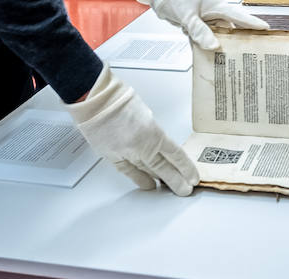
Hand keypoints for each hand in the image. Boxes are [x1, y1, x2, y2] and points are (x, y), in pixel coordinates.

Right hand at [66, 66, 197, 194]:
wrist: (95, 99)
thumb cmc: (118, 99)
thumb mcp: (145, 113)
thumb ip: (151, 130)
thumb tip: (155, 142)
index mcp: (153, 133)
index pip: (175, 155)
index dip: (186, 168)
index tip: (192, 176)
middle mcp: (141, 146)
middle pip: (163, 169)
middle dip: (176, 181)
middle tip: (185, 190)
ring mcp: (126, 153)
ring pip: (147, 171)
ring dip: (159, 180)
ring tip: (169, 188)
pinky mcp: (112, 157)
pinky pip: (128, 171)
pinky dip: (139, 178)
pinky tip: (147, 184)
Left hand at [134, 0, 268, 49]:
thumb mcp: (187, 16)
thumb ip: (199, 31)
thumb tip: (213, 46)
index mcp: (216, 5)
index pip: (238, 16)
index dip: (253, 24)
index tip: (267, 30)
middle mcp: (215, 13)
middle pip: (233, 29)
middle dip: (242, 41)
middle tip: (253, 54)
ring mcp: (209, 20)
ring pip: (220, 36)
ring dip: (223, 47)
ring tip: (232, 62)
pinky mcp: (201, 26)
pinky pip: (209, 38)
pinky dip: (209, 46)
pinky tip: (210, 58)